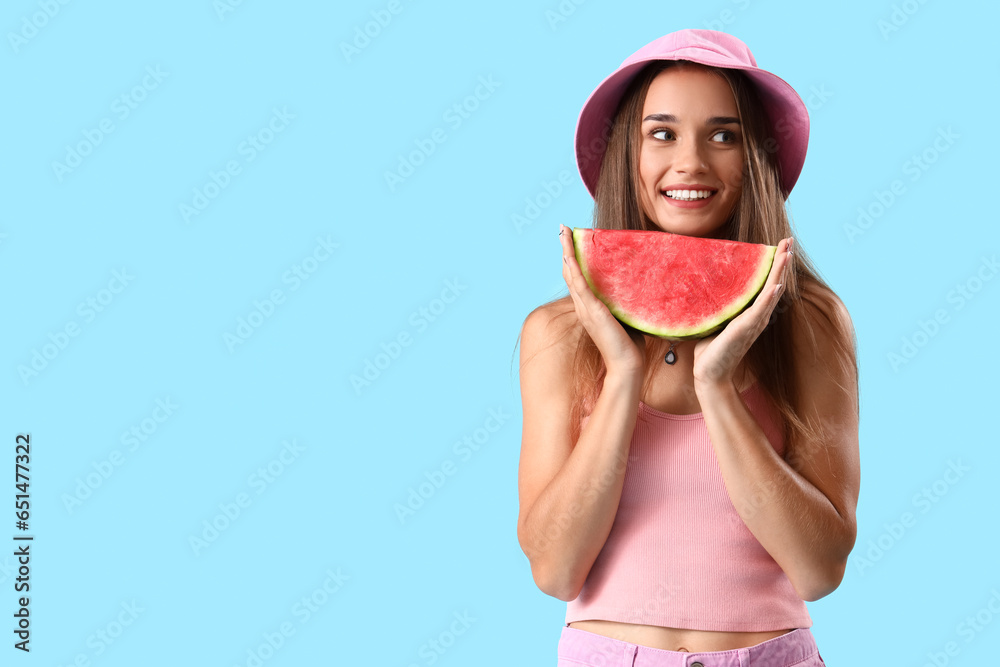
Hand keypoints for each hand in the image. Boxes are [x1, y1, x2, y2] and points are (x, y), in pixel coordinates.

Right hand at [560, 225, 645, 375]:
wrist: (628, 365)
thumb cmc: (630, 345)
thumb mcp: (627, 316)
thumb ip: (627, 301)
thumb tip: (640, 285)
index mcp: (590, 307)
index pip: (578, 278)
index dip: (573, 259)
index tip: (572, 240)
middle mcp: (583, 306)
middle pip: (570, 272)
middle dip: (566, 249)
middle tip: (563, 229)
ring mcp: (586, 308)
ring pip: (571, 274)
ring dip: (566, 252)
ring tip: (563, 233)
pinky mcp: (592, 312)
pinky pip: (579, 286)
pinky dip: (573, 269)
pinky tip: (568, 256)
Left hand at [692, 237, 792, 385]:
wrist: (709, 374)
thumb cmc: (710, 349)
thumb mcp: (715, 319)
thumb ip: (717, 304)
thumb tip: (702, 285)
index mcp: (751, 312)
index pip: (766, 283)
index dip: (774, 264)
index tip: (781, 244)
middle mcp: (757, 316)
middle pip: (774, 283)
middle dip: (782, 261)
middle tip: (789, 238)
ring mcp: (753, 323)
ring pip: (771, 292)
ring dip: (780, 273)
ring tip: (787, 253)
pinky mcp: (744, 330)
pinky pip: (760, 310)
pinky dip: (769, 297)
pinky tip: (777, 285)